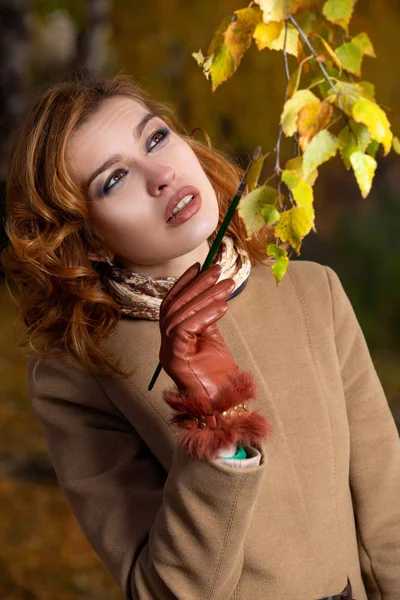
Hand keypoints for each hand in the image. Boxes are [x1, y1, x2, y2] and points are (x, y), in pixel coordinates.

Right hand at [159, 262, 237, 400]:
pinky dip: (204, 315)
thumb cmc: (220, 377)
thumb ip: (206, 319)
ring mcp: (168, 353)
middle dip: (197, 285)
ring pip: (180, 315)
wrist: (224, 406)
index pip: (172, 305)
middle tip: (218, 270)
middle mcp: (165, 346)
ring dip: (205, 297)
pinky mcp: (175, 360)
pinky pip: (185, 329)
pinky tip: (223, 307)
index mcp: (172, 340)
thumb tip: (212, 292)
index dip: (184, 284)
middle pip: (175, 306)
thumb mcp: (213, 340)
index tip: (200, 266)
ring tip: (226, 286)